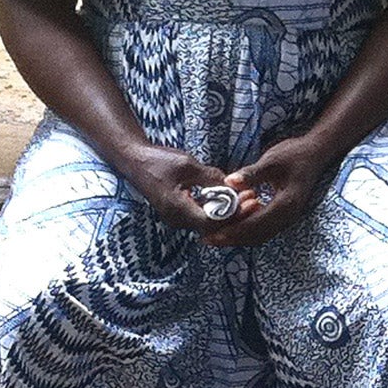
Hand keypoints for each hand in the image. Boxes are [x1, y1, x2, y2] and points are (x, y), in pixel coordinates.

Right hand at [118, 142, 243, 236]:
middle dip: (234, 214)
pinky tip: (229, 197)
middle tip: (252, 200)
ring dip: (227, 212)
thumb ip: (210, 176)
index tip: (248, 201)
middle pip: (212, 226)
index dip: (233, 214)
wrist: (134, 160)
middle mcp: (177, 219)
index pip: (212, 222)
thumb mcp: (188, 165)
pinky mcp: (178, 212)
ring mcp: (177, 217)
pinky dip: (216, 208)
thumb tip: (233, 186)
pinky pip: (201, 215)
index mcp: (178, 209)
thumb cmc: (158, 161)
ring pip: (208, 222)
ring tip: (245, 197)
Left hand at [204, 135, 340, 247]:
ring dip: (239, 236)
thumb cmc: (294, 154)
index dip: (234, 231)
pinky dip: (247, 229)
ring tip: (215, 235)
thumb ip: (251, 174)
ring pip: (260, 234)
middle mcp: (288, 216)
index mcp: (286, 204)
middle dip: (232, 238)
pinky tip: (232, 223)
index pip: (256, 224)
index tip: (213, 235)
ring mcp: (287, 217)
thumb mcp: (271, 160)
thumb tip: (228, 182)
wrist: (315, 153)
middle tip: (208, 239)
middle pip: (257, 235)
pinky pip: (264, 227)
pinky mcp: (283, 214)